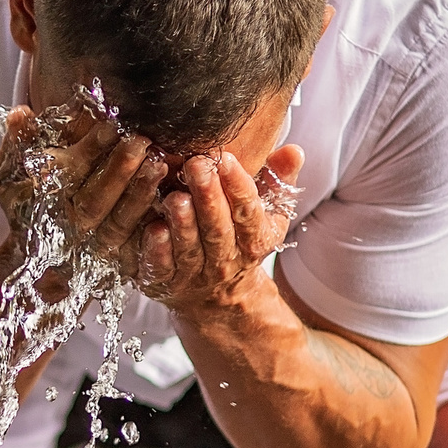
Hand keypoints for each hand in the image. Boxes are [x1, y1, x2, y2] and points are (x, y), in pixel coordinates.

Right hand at [0, 102, 171, 273]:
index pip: (70, 172)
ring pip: (118, 223)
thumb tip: (19, 113)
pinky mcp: (116, 259)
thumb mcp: (11, 171)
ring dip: (140, 195)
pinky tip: (173, 200)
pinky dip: (154, 227)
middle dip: (118, 170)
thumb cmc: (28, 202)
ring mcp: (93, 245)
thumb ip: (18, 141)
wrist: (39, 258)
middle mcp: (69, 224)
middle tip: (141, 141)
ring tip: (160, 165)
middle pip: (94, 199)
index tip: (111, 125)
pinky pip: (136, 247)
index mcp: (47, 198)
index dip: (90, 148)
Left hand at [136, 146, 303, 315]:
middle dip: (209, 197)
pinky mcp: (167, 282)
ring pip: (191, 248)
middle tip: (196, 165)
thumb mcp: (268, 215)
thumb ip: (278, 181)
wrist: (218, 297)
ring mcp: (196, 274)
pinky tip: (154, 229)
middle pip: (219, 229)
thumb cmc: (240, 240)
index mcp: (255, 240)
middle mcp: (227, 260)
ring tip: (176, 196)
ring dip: (184, 223)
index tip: (226, 159)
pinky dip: (158, 251)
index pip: (249, 212)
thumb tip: (294, 150)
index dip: (239, 186)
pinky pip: (163, 268)